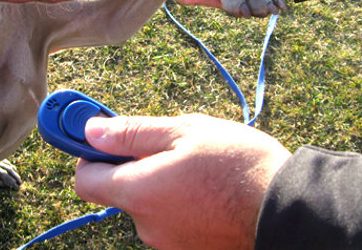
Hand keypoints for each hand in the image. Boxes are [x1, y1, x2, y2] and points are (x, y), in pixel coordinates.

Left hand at [75, 114, 290, 249]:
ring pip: (145, 200)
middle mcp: (145, 224)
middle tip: (161, 141)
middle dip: (130, 162)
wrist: (285, 207)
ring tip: (190, 161)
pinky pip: (166, 215)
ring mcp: (166, 240)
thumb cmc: (236, 163)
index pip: (84, 178)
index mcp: (139, 191)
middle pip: (117, 188)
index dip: (87, 153)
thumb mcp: (183, 131)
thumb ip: (132, 133)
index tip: (99, 135)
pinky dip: (172, 196)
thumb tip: (91, 131)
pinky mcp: (186, 246)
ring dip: (156, 177)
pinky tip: (201, 183)